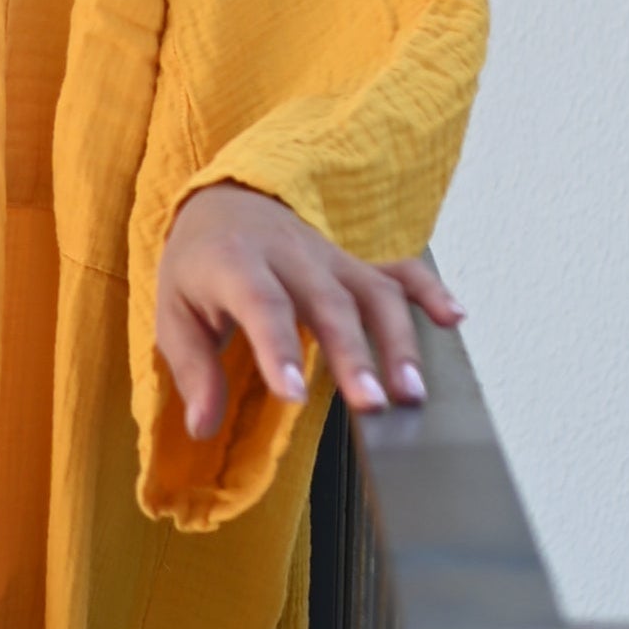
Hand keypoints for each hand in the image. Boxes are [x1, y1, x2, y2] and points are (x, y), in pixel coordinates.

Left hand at [153, 182, 463, 438]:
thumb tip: (202, 426)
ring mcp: (330, 257)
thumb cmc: (198, 266)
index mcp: (236, 264)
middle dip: (354, 355)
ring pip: (372, 291)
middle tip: (371, 405)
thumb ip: (193, 371)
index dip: (279, 349)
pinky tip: (453, 318)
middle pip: (329, 303)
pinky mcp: (355, 262)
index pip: (263, 306)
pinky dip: (429, 290)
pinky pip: (399, 270)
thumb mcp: (174, 314)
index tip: (294, 395)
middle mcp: (291, 256)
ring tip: (412, 390)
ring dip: (398, 339)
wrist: (224, 202)